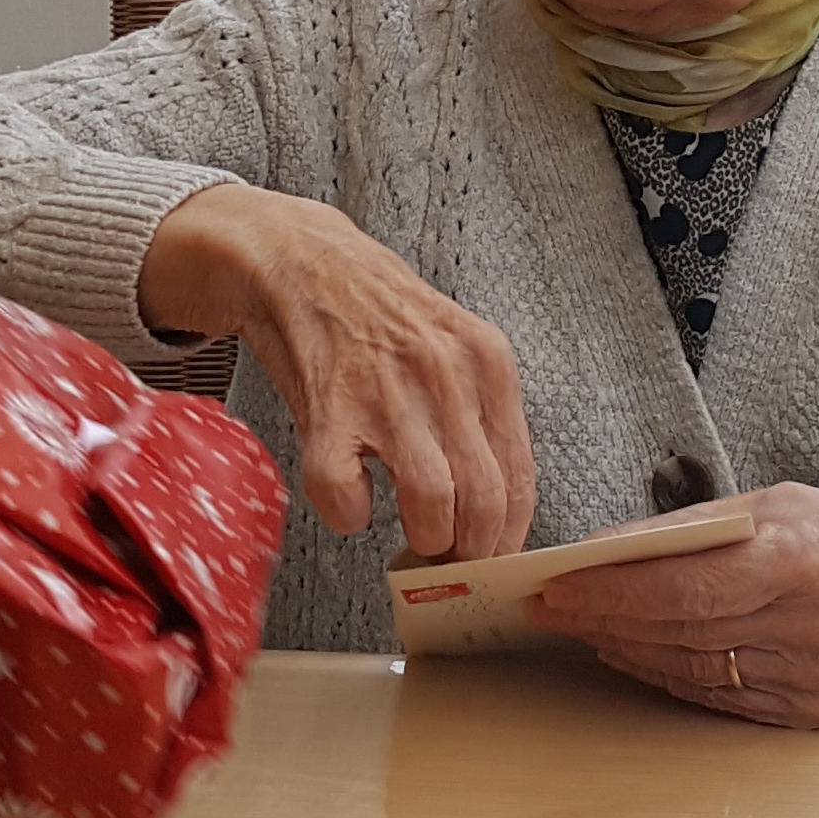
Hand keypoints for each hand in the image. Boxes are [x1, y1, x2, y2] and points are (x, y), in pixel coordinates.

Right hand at [140, 182, 534, 563]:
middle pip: (483, 503)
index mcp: (485, 358)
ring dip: (420, 539)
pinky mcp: (328, 408)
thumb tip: (497, 509)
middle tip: (449, 559)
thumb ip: (479, 412)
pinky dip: (348, 514)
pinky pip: (345, 496)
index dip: (507, 536)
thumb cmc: (375, 311)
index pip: (520, 476)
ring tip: (406, 533)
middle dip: (467, 552)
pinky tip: (349, 494)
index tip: (492, 557)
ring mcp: (385, 390)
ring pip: (431, 507)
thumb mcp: (451, 343)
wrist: (297, 258)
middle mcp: (444, 373)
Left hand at [530, 482, 818, 729]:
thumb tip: (601, 553)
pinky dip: (669, 676)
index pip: (688, 589)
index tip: (559, 588)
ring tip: (584, 627)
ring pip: (697, 670)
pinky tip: (634, 654)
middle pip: (685, 632)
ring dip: (630, 650)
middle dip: (608, 619)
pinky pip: (722, 698)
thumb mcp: (762, 505)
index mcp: (805, 561)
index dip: (616, 593)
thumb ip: (686, 532)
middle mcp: (817, 626)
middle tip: (554, 608)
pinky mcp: (817, 712)